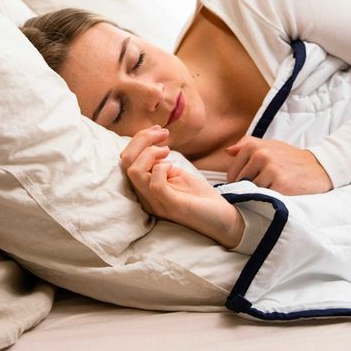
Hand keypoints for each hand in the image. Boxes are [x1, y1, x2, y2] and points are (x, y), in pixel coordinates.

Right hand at [120, 126, 244, 248]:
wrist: (224, 221)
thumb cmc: (201, 198)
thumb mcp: (177, 175)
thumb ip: (161, 165)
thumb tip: (153, 147)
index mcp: (145, 188)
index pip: (126, 160)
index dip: (139, 139)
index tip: (158, 130)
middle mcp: (146, 197)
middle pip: (126, 163)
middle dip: (142, 140)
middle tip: (162, 133)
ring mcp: (157, 203)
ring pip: (135, 172)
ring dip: (150, 152)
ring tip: (167, 150)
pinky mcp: (171, 206)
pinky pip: (155, 184)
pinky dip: (162, 168)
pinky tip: (173, 165)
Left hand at [225, 136, 331, 194]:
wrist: (319, 167)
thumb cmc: (291, 158)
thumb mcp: (270, 145)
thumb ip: (247, 145)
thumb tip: (227, 152)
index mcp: (253, 147)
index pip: (232, 174)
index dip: (240, 183)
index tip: (253, 184)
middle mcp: (260, 156)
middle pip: (240, 184)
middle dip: (249, 190)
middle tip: (265, 188)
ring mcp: (270, 170)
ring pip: (251, 192)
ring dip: (259, 195)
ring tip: (272, 191)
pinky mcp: (280, 185)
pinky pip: (264, 197)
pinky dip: (269, 200)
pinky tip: (278, 195)